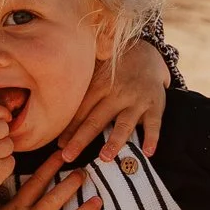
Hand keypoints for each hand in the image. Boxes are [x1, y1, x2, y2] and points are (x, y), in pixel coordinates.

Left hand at [60, 36, 171, 161]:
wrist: (148, 52)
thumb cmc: (114, 69)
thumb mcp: (96, 71)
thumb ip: (81, 89)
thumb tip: (53, 107)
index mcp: (99, 85)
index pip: (81, 110)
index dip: (69, 128)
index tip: (59, 145)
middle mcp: (117, 93)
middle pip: (96, 120)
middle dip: (81, 139)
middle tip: (68, 156)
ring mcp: (137, 100)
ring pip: (124, 123)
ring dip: (114, 141)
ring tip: (105, 158)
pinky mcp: (155, 105)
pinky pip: (154, 123)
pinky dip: (152, 138)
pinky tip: (148, 153)